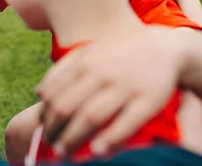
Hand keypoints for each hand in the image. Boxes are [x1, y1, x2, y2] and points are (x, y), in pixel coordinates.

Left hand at [35, 30, 181, 156]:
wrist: (163, 48)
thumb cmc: (117, 54)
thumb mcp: (88, 52)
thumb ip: (62, 69)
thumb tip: (39, 94)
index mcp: (83, 62)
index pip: (53, 92)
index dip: (44, 114)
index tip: (42, 128)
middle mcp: (100, 73)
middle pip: (66, 106)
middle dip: (53, 129)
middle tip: (49, 145)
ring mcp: (124, 86)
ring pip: (91, 116)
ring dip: (72, 138)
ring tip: (63, 154)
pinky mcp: (148, 100)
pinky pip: (126, 123)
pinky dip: (109, 139)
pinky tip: (97, 151)